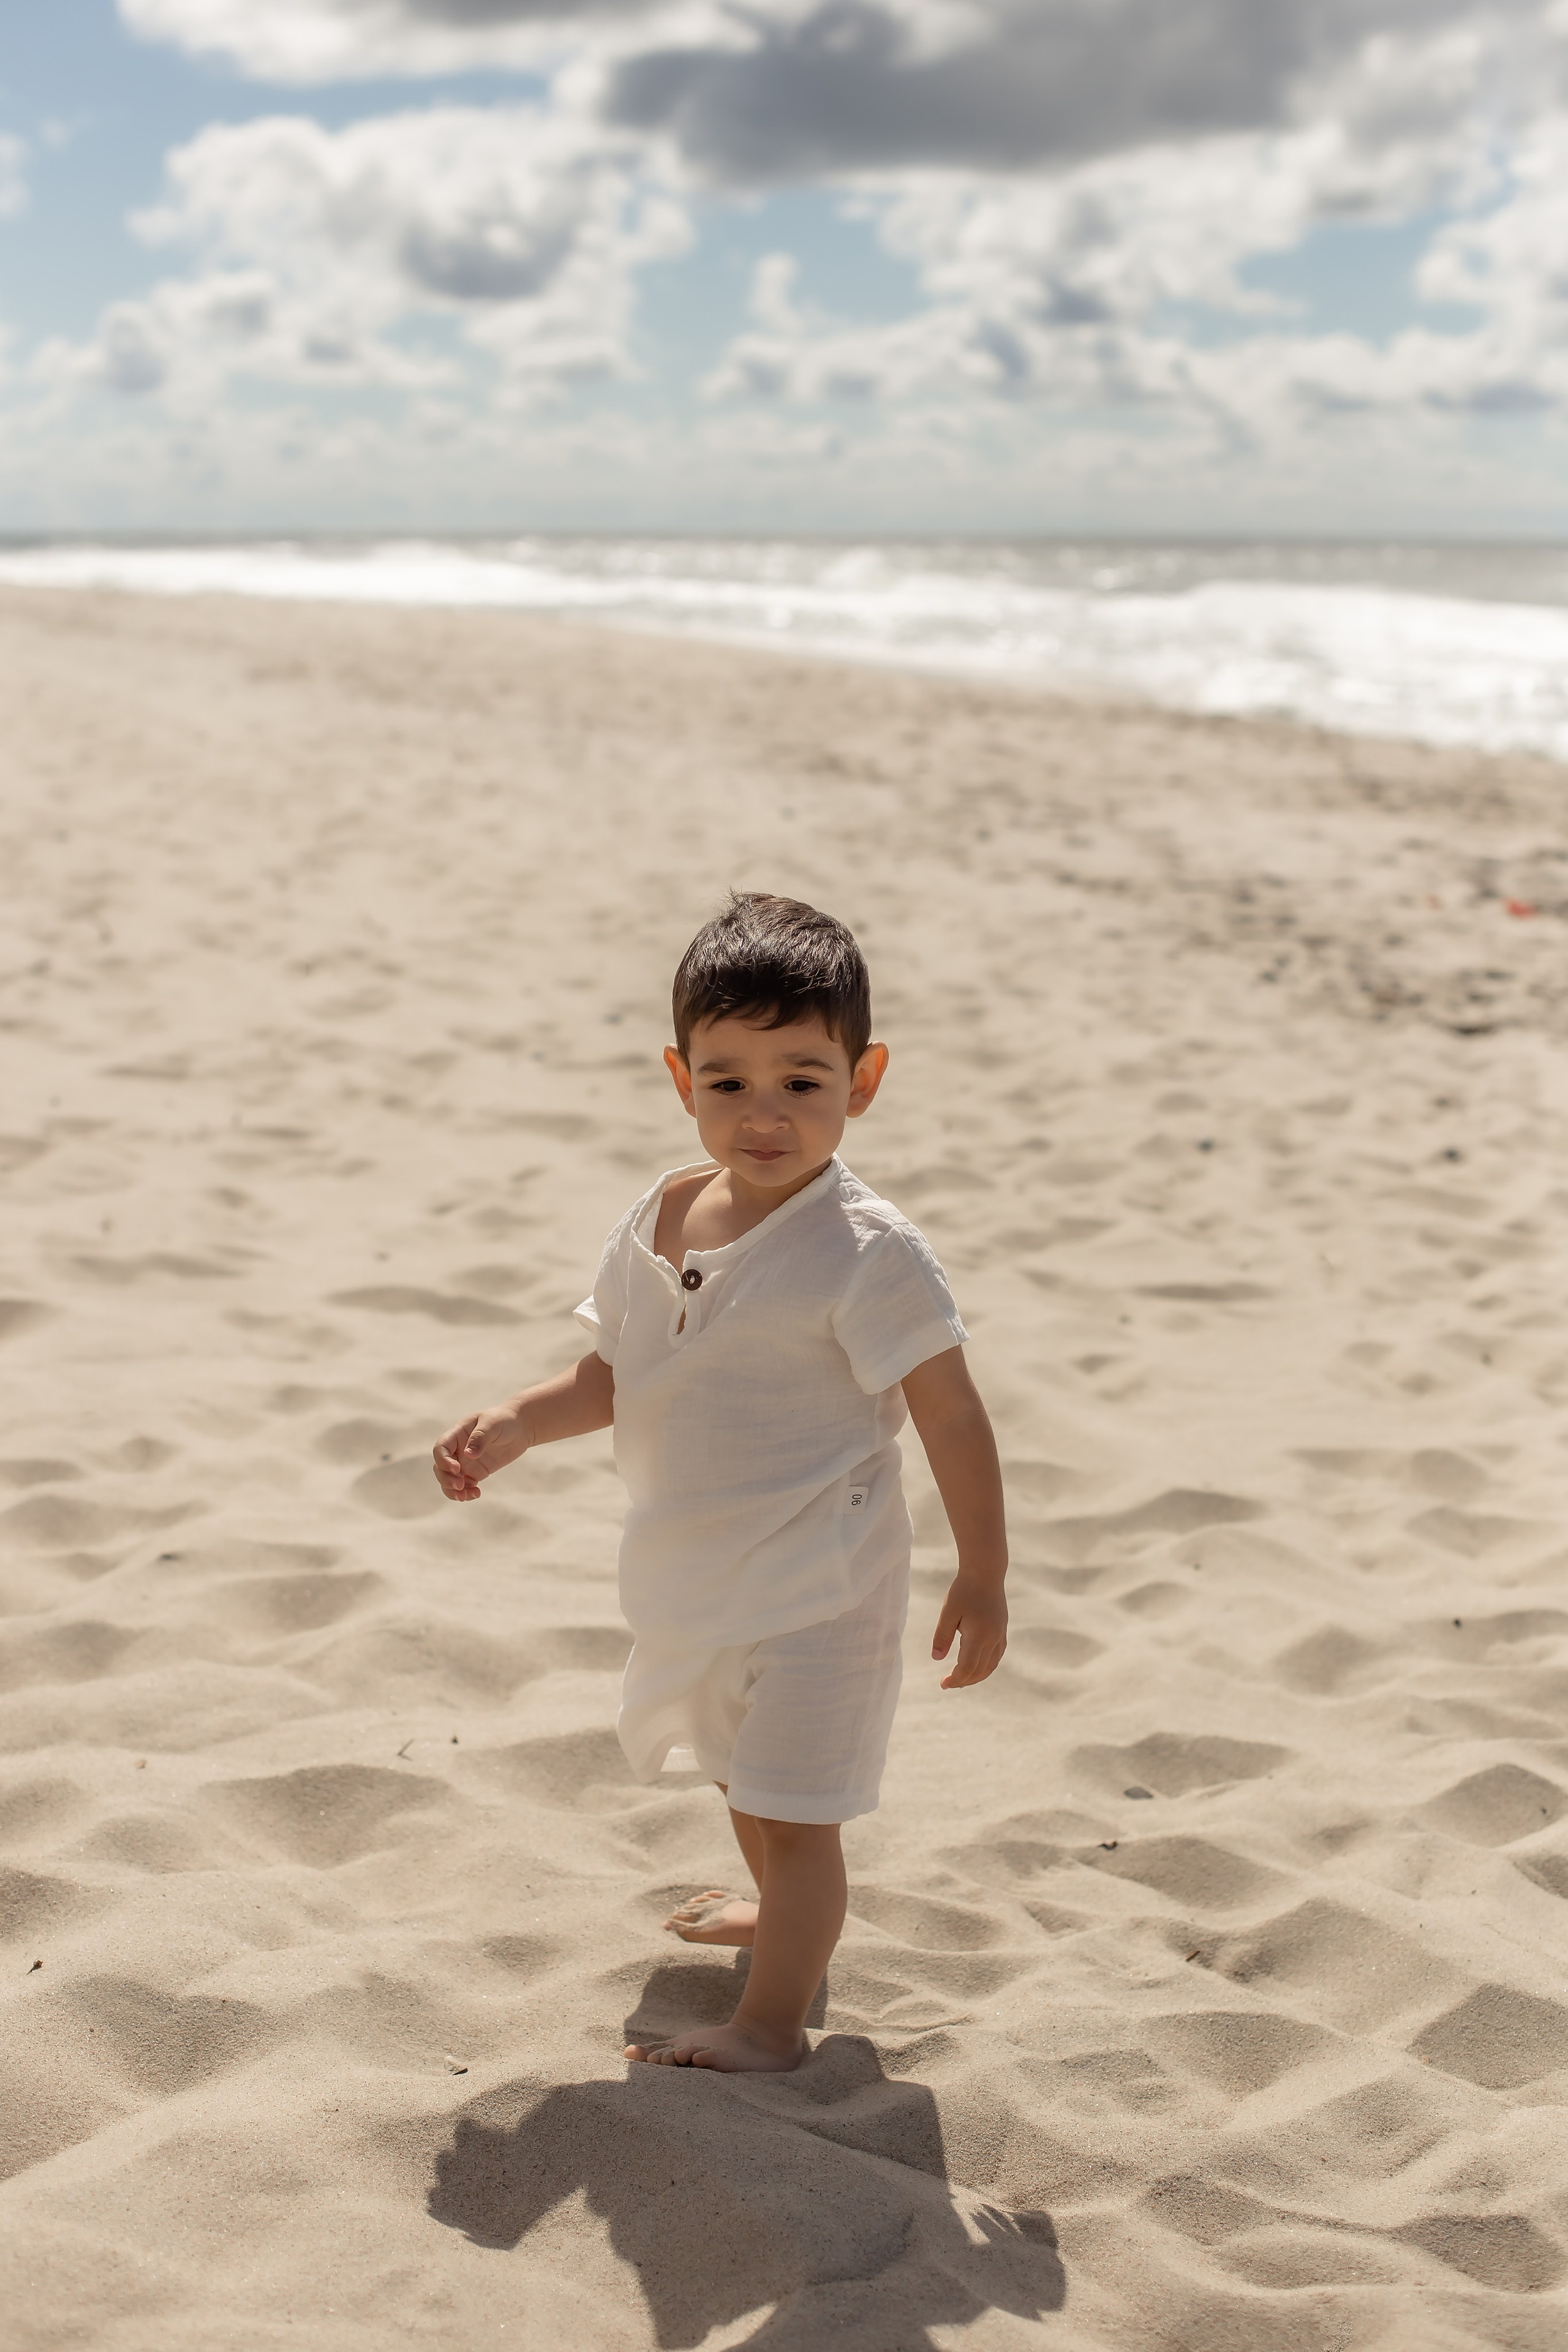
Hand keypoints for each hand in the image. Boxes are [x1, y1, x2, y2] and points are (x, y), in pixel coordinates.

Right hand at [432, 1401, 530, 1500]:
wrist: (519, 1428)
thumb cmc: (503, 1420)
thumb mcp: (492, 1424)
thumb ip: (480, 1437)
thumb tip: (468, 1455)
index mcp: (457, 1434)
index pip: (441, 1449)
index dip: (443, 1460)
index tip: (456, 1469)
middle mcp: (457, 1450)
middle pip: (440, 1467)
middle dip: (446, 1479)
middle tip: (460, 1486)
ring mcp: (465, 1462)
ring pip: (449, 1480)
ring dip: (452, 1490)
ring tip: (465, 1496)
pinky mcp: (475, 1472)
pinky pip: (465, 1486)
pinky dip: (466, 1493)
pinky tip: (476, 1494)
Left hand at [931, 1573, 1007, 1688]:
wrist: (985, 1571)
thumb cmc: (964, 1590)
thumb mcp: (948, 1611)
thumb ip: (942, 1636)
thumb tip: (936, 1659)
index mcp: (979, 1635)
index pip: (967, 1667)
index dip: (955, 1679)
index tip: (943, 1684)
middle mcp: (993, 1638)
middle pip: (980, 1670)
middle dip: (964, 1680)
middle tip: (948, 1683)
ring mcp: (1000, 1634)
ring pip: (991, 1665)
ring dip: (977, 1676)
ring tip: (962, 1680)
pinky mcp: (1002, 1629)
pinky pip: (997, 1655)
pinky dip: (987, 1666)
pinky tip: (977, 1666)